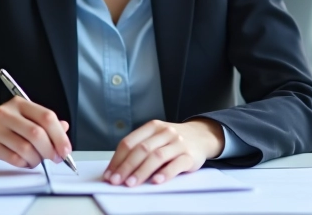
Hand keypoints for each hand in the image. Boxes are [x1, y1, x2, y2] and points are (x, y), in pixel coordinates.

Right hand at [0, 99, 71, 168]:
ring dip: (36, 159)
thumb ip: (43, 123)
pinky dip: (23, 164)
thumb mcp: (22, 118)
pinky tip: (23, 162)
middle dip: (50, 150)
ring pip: (26, 148)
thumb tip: (64, 128)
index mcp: (19, 104)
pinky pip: (13, 158)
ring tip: (35, 160)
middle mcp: (7, 113)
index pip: (46, 116)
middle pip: (37, 133)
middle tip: (55, 158)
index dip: (60, 135)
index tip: (66, 149)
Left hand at [103, 118, 224, 186]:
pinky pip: (176, 165)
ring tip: (131, 183)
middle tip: (116, 181)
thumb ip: (139, 148)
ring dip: (141, 171)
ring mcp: (178, 143)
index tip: (109, 174)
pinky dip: (165, 174)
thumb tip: (117, 169)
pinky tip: (156, 181)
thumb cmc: (172, 140)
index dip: (117, 159)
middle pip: (141, 149)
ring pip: (156, 157)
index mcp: (152, 127)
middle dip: (126, 167)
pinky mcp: (190, 156)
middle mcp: (165, 132)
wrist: (201, 136)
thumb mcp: (156, 137)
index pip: (129, 142)